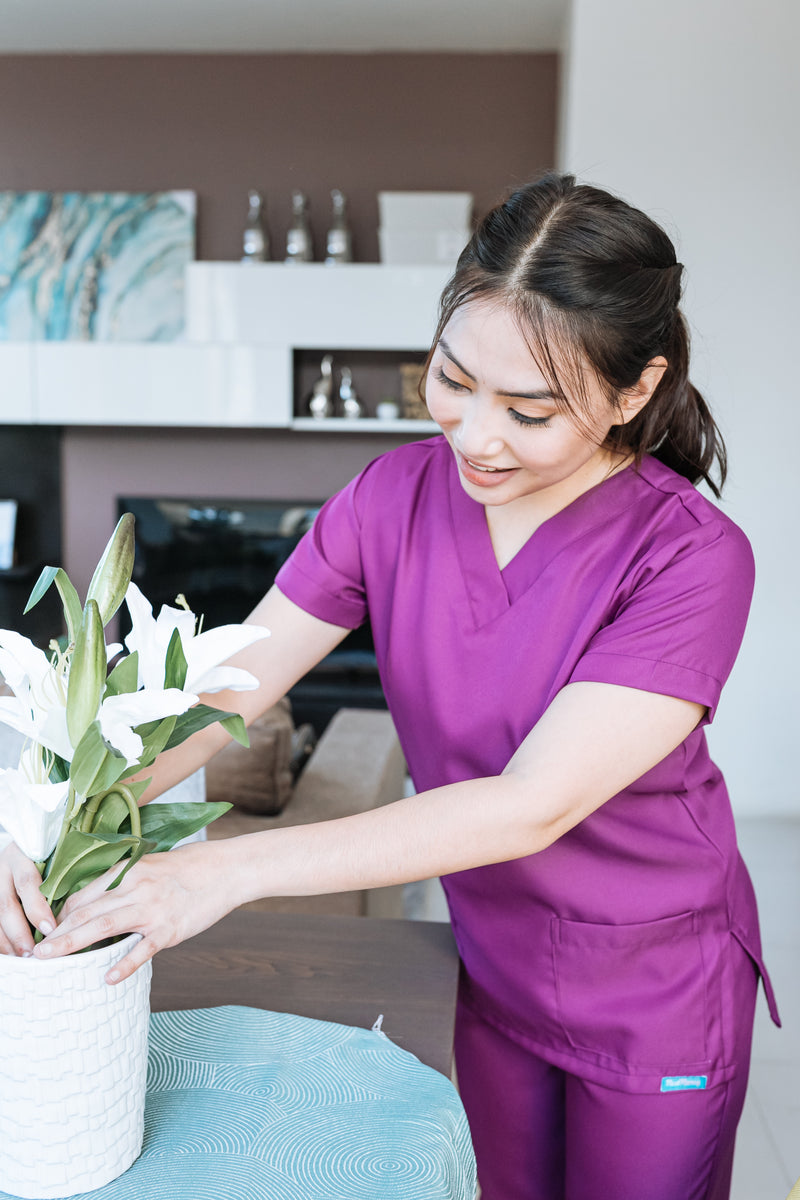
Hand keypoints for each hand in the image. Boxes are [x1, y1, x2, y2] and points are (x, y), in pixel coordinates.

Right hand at [0, 842, 55, 955]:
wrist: (26, 845)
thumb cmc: (50, 853)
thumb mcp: (56, 855)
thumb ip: (65, 875)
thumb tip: (90, 902)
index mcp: (22, 854)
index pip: (28, 883)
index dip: (37, 908)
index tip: (50, 929)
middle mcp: (3, 868)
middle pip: (6, 904)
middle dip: (19, 932)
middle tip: (32, 952)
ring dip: (7, 940)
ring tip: (22, 957)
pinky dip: (0, 940)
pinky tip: (10, 953)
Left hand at [32, 839, 236, 982]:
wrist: (225, 870)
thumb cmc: (187, 868)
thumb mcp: (150, 867)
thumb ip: (124, 884)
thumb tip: (98, 905)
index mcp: (128, 871)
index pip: (84, 894)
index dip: (62, 915)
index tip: (48, 932)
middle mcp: (135, 887)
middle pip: (86, 910)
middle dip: (57, 931)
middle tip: (35, 951)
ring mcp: (152, 908)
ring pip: (104, 926)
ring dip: (73, 943)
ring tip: (51, 958)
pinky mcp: (170, 928)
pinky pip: (143, 948)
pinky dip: (124, 964)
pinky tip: (108, 978)